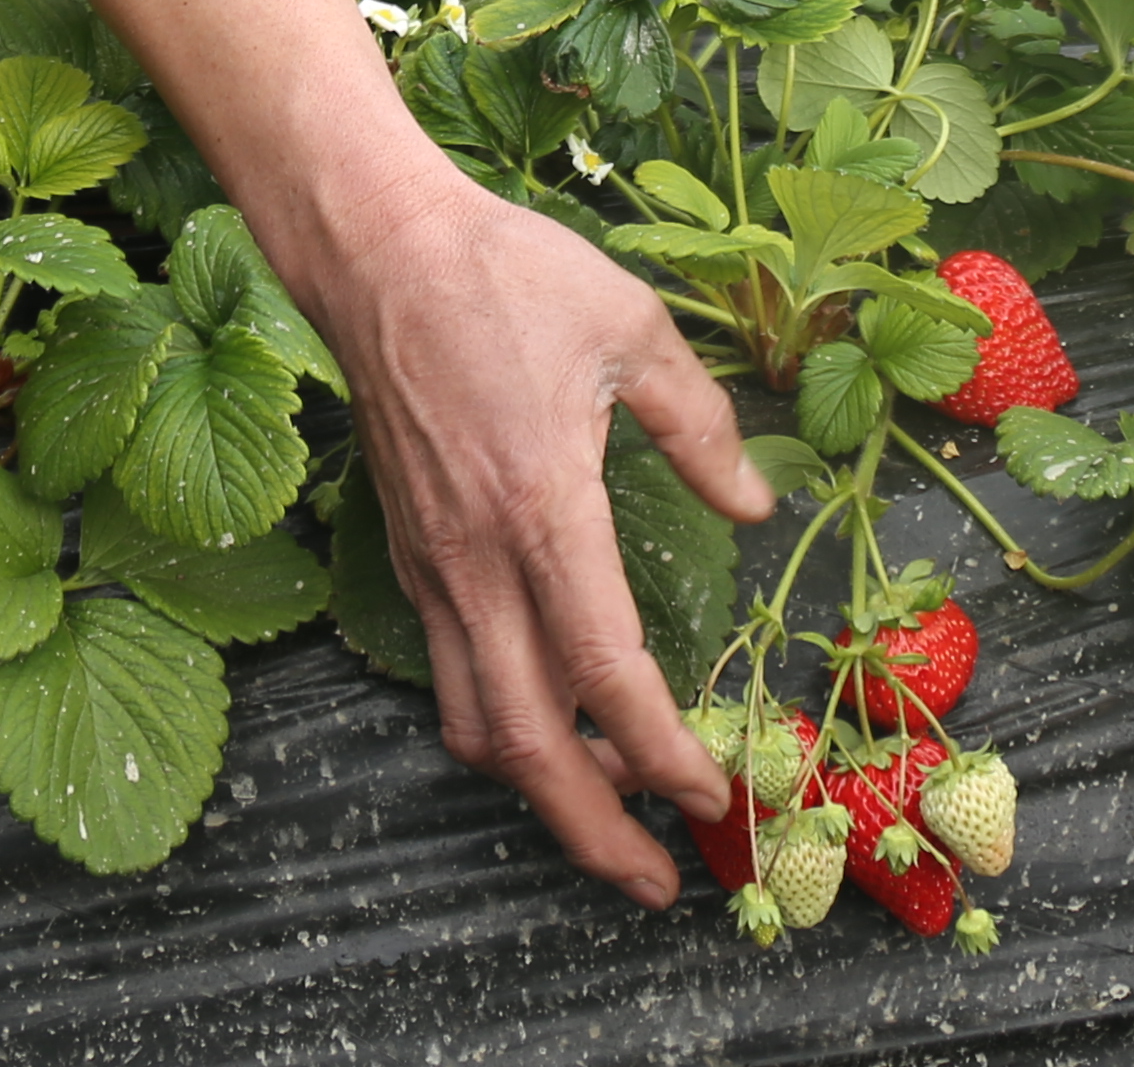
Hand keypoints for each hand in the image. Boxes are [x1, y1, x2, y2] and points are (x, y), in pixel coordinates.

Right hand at [290, 165, 775, 903]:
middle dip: (594, 833)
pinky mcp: (411, 558)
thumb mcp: (633, 329)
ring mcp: (434, 567)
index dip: (660, 751)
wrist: (377, 252)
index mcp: (544, 507)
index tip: (710, 795)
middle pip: (529, 744)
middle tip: (658, 881)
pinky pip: (451, 678)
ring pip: (479, 726)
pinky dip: (503, 729)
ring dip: (545, 792)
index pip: (606, 671)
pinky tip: (553, 726)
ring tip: (615, 816)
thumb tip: (755, 506)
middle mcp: (478, 559)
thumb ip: (702, 427)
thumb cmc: (507, 274)